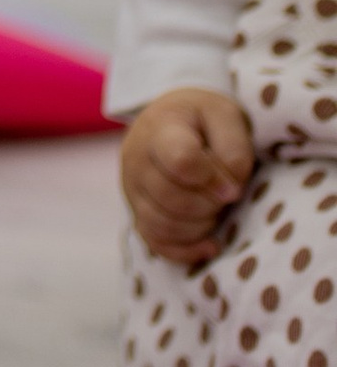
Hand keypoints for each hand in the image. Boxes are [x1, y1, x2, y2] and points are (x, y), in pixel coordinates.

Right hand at [121, 86, 253, 265]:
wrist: (172, 117)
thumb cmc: (205, 119)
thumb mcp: (227, 116)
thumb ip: (235, 150)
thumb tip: (229, 191)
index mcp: (161, 127)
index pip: (181, 160)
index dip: (213, 179)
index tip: (233, 184)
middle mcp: (136, 158)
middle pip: (170, 197)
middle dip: (209, 204)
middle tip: (226, 195)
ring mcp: (132, 187)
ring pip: (161, 223)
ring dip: (199, 226)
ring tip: (215, 210)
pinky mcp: (136, 211)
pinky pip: (154, 242)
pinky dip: (186, 250)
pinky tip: (210, 245)